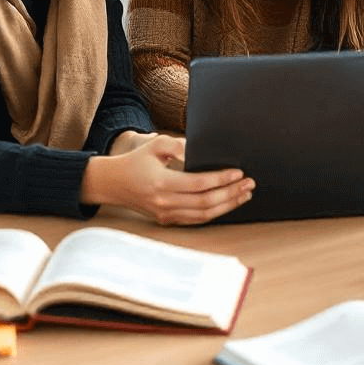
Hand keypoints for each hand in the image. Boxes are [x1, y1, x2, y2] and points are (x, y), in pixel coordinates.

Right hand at [81, 134, 254, 224]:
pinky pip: (196, 220)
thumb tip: (199, 150)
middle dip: (231, 193)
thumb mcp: (155, 144)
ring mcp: (166, 214)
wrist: (114, 183)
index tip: (238, 172)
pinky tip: (227, 204)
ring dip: (227, 205)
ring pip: (203, 215)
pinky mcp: (167, 220)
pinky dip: (214, 213)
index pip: (198, 184)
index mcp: (162, 182)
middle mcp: (165, 202)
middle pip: (205, 203)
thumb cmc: (137, 161)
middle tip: (249, 184)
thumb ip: (178, 145)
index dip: (220, 179)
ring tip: (244, 194)